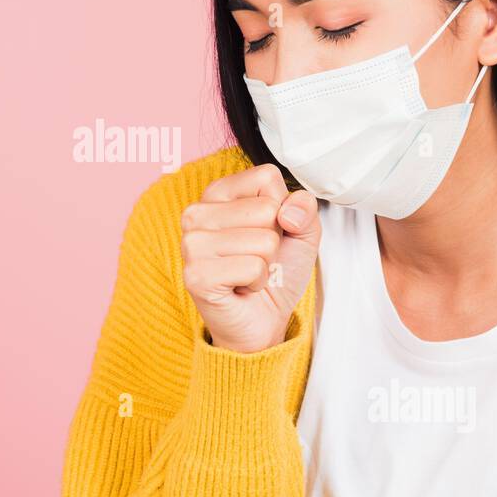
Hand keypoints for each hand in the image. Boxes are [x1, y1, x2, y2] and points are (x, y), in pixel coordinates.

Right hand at [180, 163, 321, 352]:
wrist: (264, 319)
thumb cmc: (276, 272)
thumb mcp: (302, 231)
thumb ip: (305, 207)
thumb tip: (287, 212)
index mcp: (217, 193)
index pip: (266, 177)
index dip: (280, 208)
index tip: (266, 231)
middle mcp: (196, 213)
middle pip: (266, 209)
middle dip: (273, 239)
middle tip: (256, 257)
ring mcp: (192, 244)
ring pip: (263, 240)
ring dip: (266, 264)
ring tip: (248, 273)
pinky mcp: (196, 275)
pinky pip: (253, 267)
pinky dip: (257, 282)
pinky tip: (242, 287)